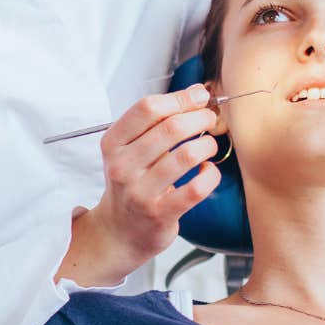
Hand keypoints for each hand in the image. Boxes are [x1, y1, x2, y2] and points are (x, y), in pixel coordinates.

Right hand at [56, 84, 219, 286]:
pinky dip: (210, 175)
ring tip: (209, 144)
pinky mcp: (160, 214)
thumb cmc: (131, 182)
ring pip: (186, 155)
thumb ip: (158, 120)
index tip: (198, 97)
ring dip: (207, 144)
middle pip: (170, 128)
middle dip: (199, 118)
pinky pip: (195, 189)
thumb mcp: (130, 147)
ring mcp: (140, 192)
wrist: (120, 231)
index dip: (179, 98)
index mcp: (113, 143)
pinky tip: (208, 171)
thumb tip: (196, 92)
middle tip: (209, 119)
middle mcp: (123, 166)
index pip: (148, 108)